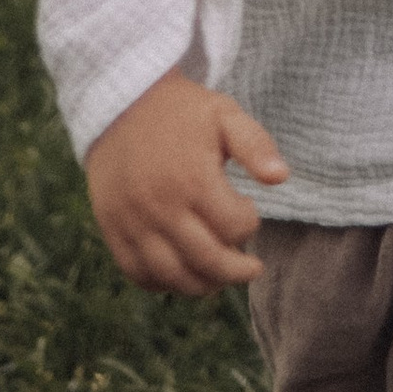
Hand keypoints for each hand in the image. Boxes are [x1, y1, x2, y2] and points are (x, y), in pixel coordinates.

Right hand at [84, 69, 287, 294]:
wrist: (121, 106)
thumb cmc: (182, 112)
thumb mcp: (224, 114)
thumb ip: (255, 145)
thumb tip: (281, 177)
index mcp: (192, 178)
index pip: (234, 226)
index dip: (250, 224)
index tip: (249, 211)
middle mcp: (160, 207)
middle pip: (206, 260)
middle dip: (236, 271)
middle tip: (252, 270)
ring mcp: (132, 222)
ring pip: (172, 276)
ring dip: (202, 285)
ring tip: (219, 279)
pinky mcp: (112, 229)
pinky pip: (136, 273)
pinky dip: (161, 283)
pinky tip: (181, 276)